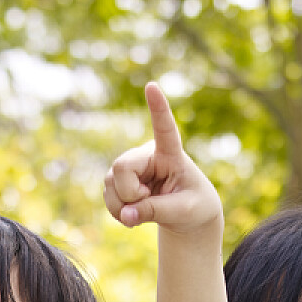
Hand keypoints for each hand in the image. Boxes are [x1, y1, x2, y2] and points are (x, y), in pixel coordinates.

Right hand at [103, 83, 220, 233]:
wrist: (187, 215)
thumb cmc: (194, 206)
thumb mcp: (183, 211)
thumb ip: (155, 212)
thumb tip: (125, 215)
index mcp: (171, 153)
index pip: (165, 128)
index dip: (158, 108)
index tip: (152, 86)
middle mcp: (147, 154)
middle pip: (122, 167)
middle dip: (129, 194)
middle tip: (146, 202)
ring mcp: (130, 166)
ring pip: (110, 183)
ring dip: (123, 206)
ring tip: (143, 211)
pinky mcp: (118, 180)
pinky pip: (107, 196)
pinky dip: (118, 211)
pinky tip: (131, 214)